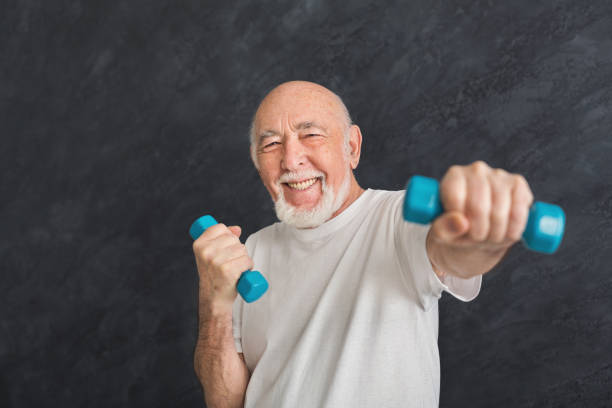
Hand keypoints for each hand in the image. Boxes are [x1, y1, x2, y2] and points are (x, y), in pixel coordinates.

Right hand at [192, 223, 253, 314]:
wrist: (214, 298)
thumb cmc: (214, 276)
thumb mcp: (212, 254)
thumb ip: (223, 238)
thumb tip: (236, 229)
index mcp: (199, 244)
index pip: (220, 228)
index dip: (228, 236)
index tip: (225, 248)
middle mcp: (205, 252)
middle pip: (233, 238)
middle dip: (237, 249)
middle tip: (230, 262)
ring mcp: (215, 261)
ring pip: (242, 249)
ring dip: (243, 259)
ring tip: (235, 268)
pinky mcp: (227, 270)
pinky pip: (247, 260)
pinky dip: (248, 267)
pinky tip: (240, 273)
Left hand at [427, 161, 533, 278]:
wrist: (480, 232)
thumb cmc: (457, 230)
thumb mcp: (443, 233)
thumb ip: (444, 228)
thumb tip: (460, 222)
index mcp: (454, 176)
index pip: (455, 198)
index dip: (460, 222)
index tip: (461, 232)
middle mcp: (476, 170)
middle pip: (478, 207)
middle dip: (478, 232)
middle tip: (477, 238)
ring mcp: (500, 175)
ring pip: (500, 212)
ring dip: (496, 234)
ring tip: (489, 237)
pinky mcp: (519, 185)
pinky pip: (519, 212)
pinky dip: (513, 229)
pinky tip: (506, 232)